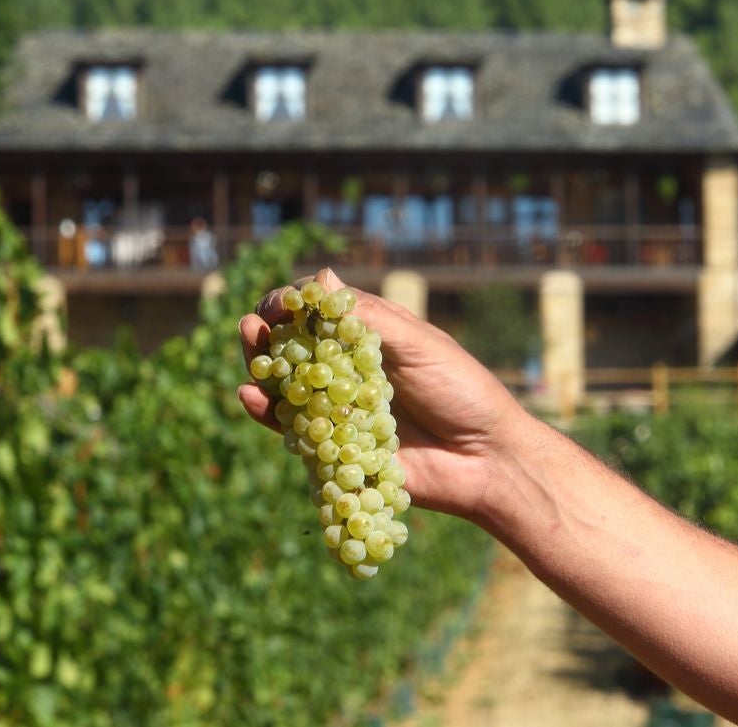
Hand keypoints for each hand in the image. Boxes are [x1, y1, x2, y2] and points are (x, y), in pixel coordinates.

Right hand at [238, 268, 535, 519]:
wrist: (486, 460)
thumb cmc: (462, 391)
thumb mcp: (419, 345)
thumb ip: (369, 319)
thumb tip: (321, 277)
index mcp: (370, 336)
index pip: (318, 311)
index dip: (291, 304)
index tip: (275, 305)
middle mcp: (348, 369)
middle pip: (292, 346)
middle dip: (266, 333)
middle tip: (251, 327)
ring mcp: (338, 408)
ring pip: (285, 386)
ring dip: (260, 367)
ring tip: (250, 353)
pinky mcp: (334, 447)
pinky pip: (292, 429)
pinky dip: (266, 413)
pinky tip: (251, 397)